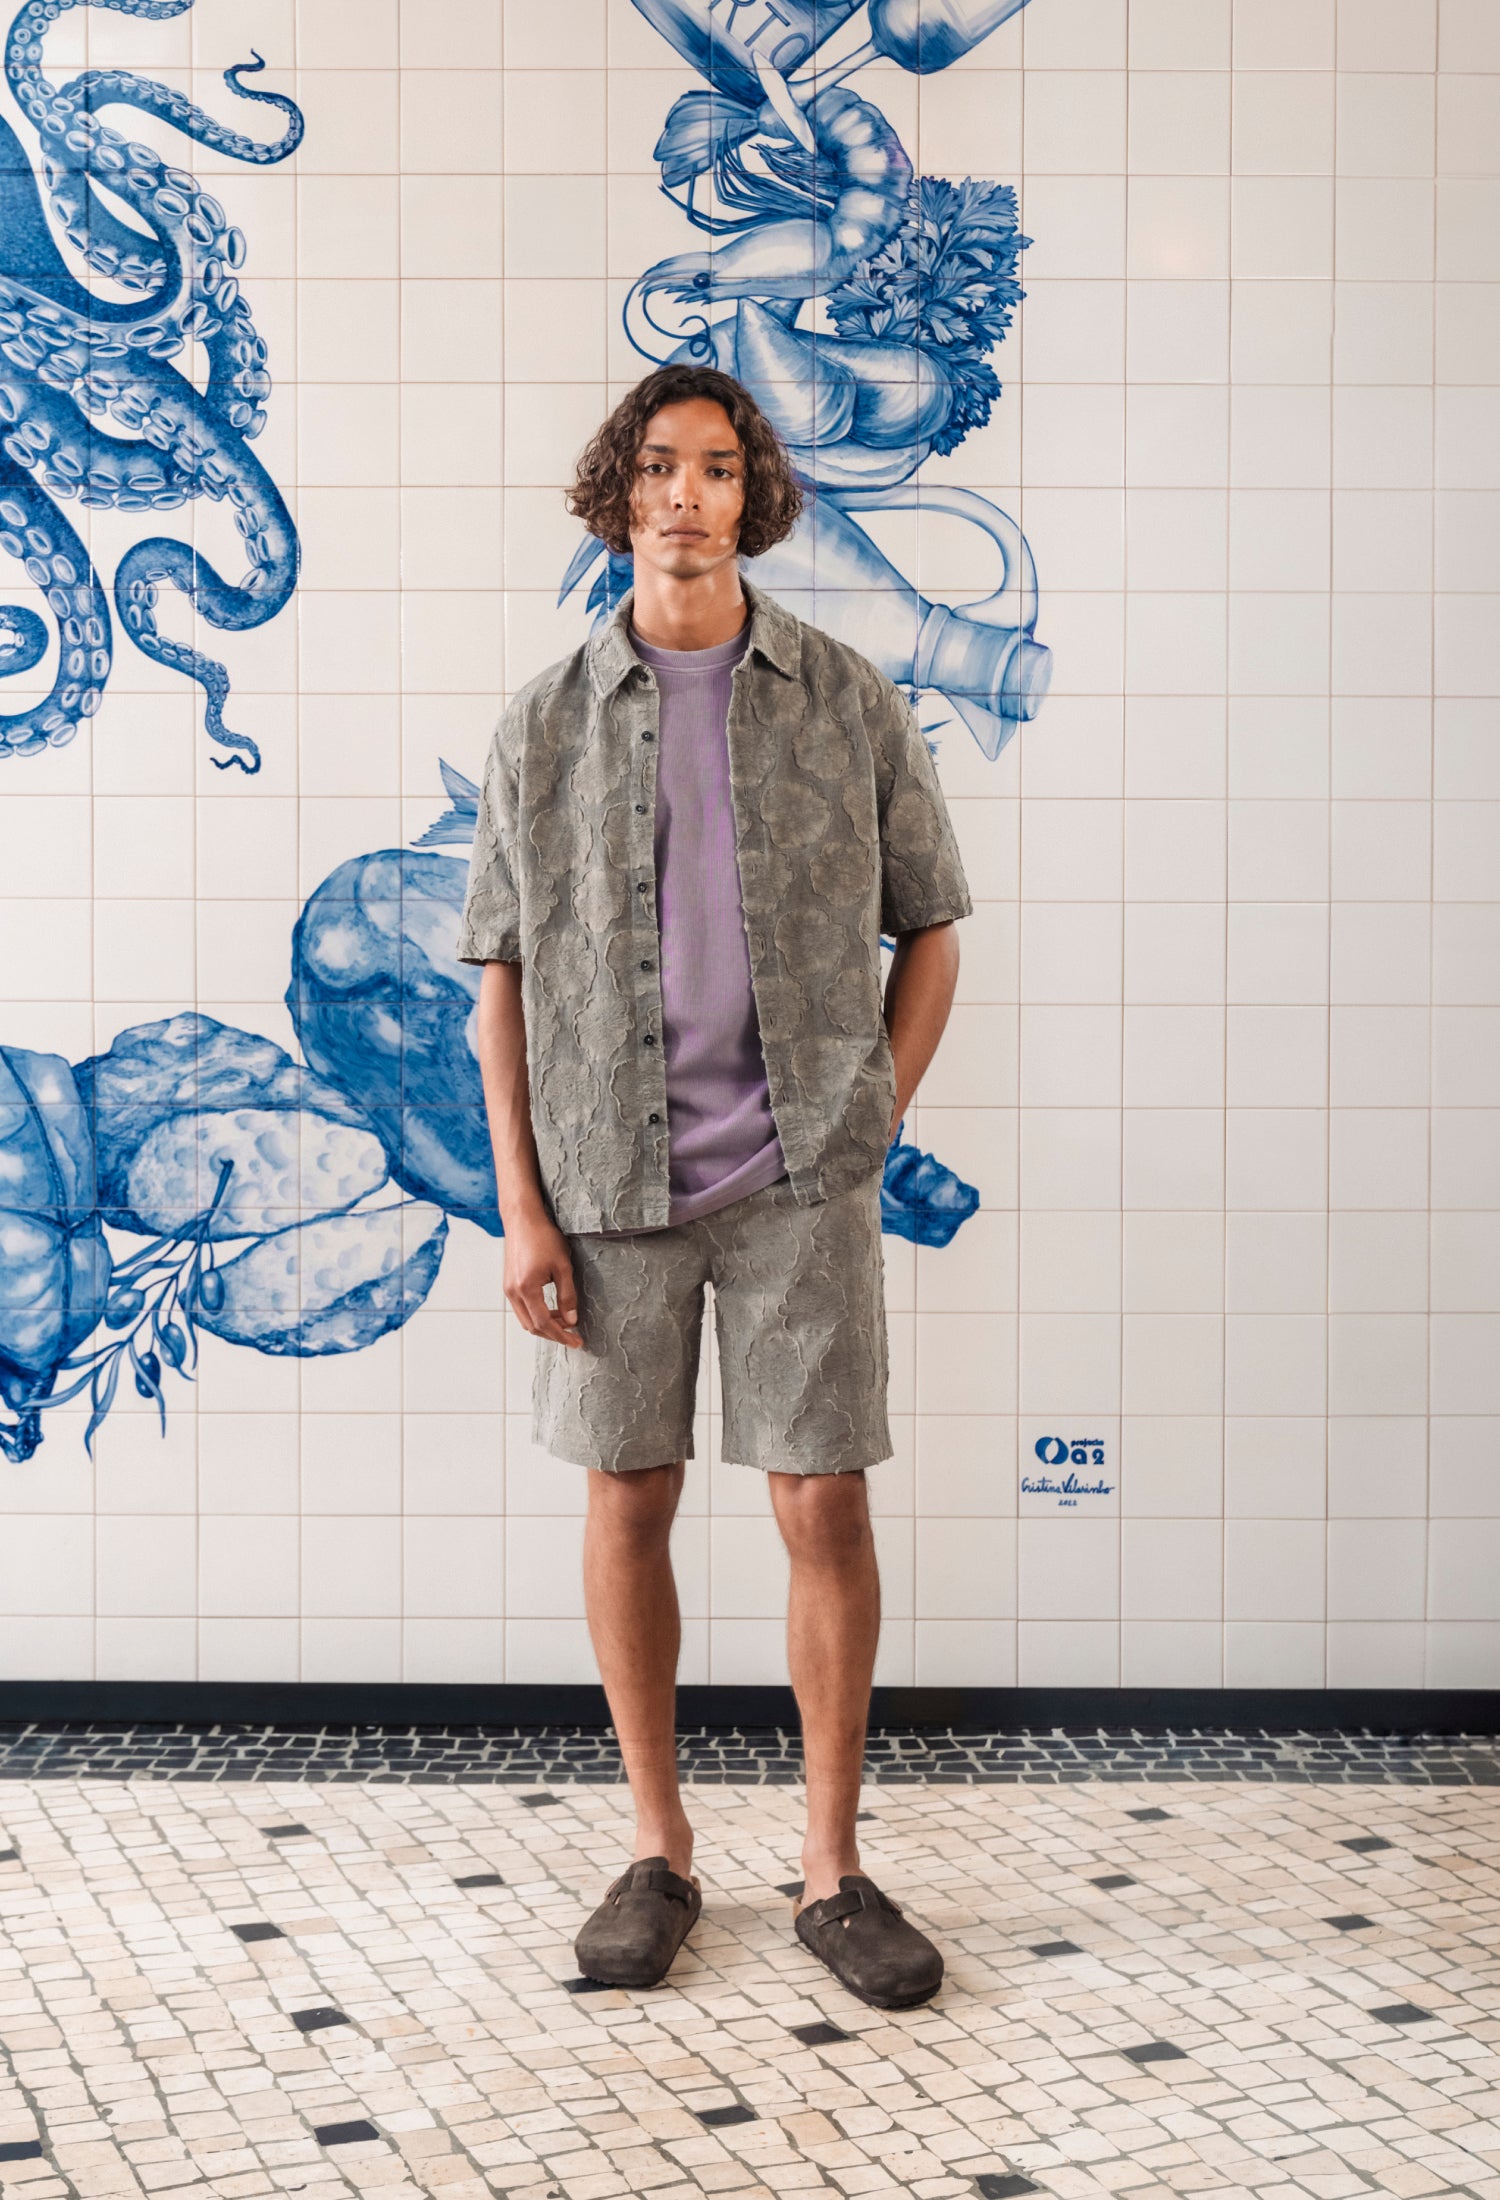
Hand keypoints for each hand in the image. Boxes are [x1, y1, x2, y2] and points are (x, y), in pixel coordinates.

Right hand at [503, 1213, 582, 1347]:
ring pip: (525, 1319)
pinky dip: (536, 1314)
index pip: (544, 1324)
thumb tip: (572, 1320)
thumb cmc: (543, 1237)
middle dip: (553, 1334)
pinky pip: (522, 1309)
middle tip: (573, 1335)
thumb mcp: (562, 1266)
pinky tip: (552, 1309)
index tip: (577, 1342)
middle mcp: (513, 1292)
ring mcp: (508, 1289)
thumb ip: (568, 1296)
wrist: (522, 1219)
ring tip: (565, 1321)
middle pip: (532, 1326)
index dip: (562, 1336)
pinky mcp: (508, 1284)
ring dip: (545, 1325)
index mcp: (526, 1289)